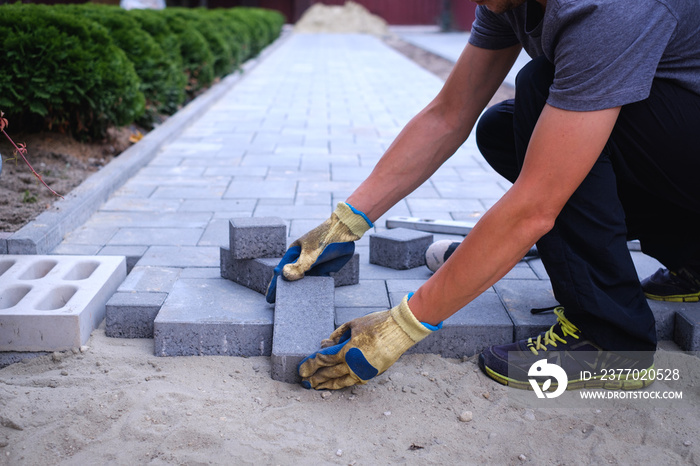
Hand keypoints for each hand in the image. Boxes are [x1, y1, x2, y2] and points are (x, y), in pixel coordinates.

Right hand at [265, 202, 371, 302]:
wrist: (345, 232)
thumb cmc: (324, 239)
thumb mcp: (311, 253)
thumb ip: (299, 266)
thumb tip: (284, 276)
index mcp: (293, 254)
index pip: (281, 272)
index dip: (274, 286)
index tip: (270, 298)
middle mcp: (301, 260)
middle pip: (291, 278)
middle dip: (285, 290)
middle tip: (279, 305)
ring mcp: (312, 265)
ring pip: (303, 281)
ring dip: (299, 291)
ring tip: (293, 305)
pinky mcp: (323, 269)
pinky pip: (316, 282)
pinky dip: (312, 289)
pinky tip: (310, 300)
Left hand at [298, 295, 440, 389]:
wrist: (401, 330)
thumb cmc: (377, 323)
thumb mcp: (353, 324)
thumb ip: (338, 335)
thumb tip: (327, 343)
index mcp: (348, 350)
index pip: (324, 360)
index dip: (310, 364)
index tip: (301, 369)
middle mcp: (355, 364)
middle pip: (330, 373)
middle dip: (315, 377)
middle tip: (305, 381)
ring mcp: (365, 371)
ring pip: (342, 381)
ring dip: (328, 384)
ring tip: (317, 387)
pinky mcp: (373, 373)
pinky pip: (354, 381)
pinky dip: (343, 383)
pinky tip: (336, 383)